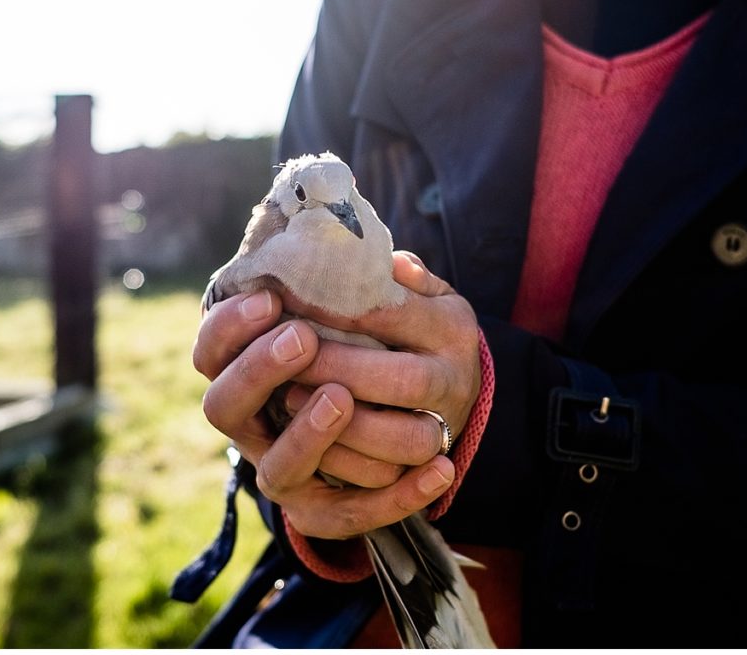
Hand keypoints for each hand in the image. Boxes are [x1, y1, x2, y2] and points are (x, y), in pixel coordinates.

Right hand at [192, 283, 459, 538]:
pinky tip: (442, 470)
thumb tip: (399, 268)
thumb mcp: (356, 315)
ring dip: (309, 436)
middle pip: (224, 410)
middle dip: (258, 372)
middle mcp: (254, 428)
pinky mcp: (326, 512)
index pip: (209, 354)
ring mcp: (286, 474)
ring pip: (281, 470)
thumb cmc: (365, 351)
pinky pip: (353, 516)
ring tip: (341, 399)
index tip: (271, 298)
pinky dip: (398, 497)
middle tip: (301, 339)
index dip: (229, 328)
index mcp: (242, 373)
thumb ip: (361, 291)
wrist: (382, 421)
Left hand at [282, 248, 482, 477]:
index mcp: (452, 327)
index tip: (293, 301)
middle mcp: (456, 379)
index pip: (397, 315)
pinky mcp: (423, 468)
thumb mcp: (419, 293)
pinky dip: (350, 467)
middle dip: (339, 368)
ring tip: (292, 398)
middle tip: (290, 354)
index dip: (341, 311)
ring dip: (342, 424)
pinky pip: (392, 481)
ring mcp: (444, 427)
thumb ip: (401, 277)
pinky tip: (312, 447)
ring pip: (403, 438)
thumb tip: (390, 265)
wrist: (453, 383)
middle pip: (405, 380)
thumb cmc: (414, 329)